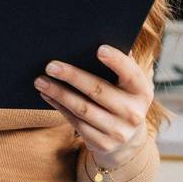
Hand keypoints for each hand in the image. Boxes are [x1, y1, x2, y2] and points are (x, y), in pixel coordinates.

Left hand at [34, 45, 152, 169]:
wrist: (128, 142)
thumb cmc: (123, 100)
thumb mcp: (129, 86)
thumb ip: (121, 65)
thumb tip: (102, 38)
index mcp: (142, 92)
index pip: (131, 74)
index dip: (116, 61)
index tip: (99, 49)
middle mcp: (133, 113)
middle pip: (98, 90)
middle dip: (72, 76)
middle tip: (51, 65)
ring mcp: (118, 131)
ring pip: (82, 108)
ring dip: (58, 93)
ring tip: (41, 80)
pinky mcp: (101, 143)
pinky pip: (75, 122)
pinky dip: (59, 106)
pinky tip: (47, 95)